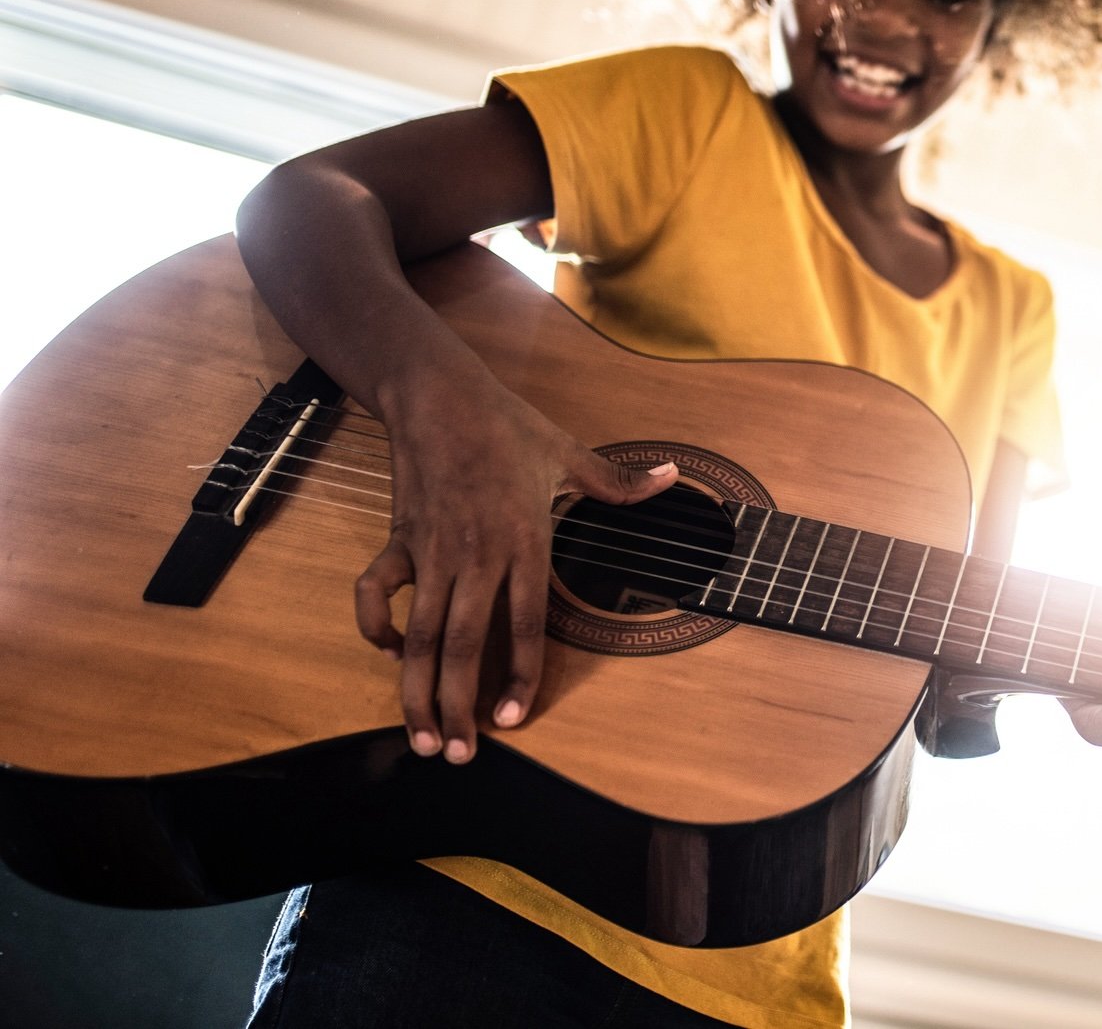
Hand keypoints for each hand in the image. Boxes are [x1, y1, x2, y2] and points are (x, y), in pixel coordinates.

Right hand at [351, 373, 677, 763]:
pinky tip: (390, 654)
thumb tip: (675, 477)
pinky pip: (377, 593)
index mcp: (523, 542)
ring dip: (418, 689)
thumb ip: (620, 483)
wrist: (440, 396)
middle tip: (462, 756)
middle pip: (465, 644)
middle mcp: (476, 556)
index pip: (523, 623)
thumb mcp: (570, 452)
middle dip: (460, 704)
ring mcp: (432, 552)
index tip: (512, 719)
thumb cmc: (508, 426)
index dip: (518, 674)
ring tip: (424, 738)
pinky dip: (376, 626)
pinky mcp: (399, 540)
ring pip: (421, 634)